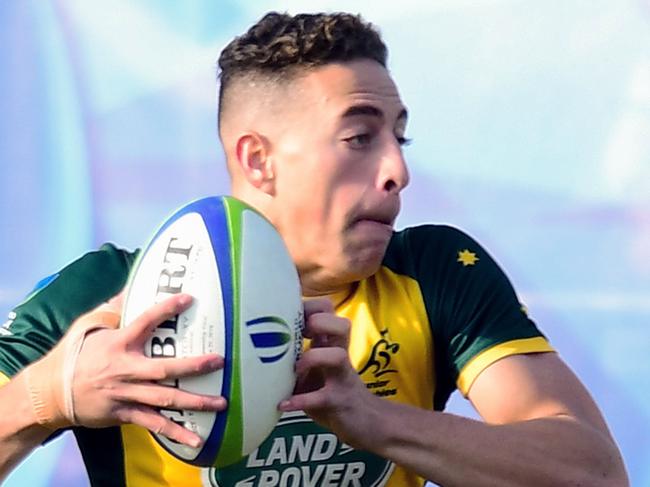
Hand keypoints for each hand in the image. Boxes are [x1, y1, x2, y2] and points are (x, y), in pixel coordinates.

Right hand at [71, 293, 225, 446]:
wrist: (48, 394)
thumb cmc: (72, 355)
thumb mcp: (87, 326)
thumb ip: (112, 308)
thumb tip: (131, 287)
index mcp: (118, 344)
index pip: (145, 322)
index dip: (166, 309)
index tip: (188, 298)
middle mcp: (125, 370)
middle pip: (164, 369)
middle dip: (193, 366)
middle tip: (219, 361)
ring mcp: (126, 394)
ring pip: (165, 399)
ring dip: (195, 402)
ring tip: (221, 403)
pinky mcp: (124, 414)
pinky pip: (153, 424)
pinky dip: (175, 432)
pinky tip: (196, 440)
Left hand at [279, 298, 378, 449]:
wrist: (369, 423)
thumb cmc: (334, 392)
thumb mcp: (318, 370)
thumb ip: (299, 355)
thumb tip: (258, 345)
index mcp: (332, 346)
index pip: (329, 312)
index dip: (311, 307)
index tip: (289, 315)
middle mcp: (340, 357)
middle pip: (342, 325)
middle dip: (319, 322)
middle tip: (301, 335)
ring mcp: (343, 379)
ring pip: (338, 356)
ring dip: (313, 358)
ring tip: (294, 371)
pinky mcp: (340, 402)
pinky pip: (323, 397)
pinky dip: (301, 400)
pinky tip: (283, 404)